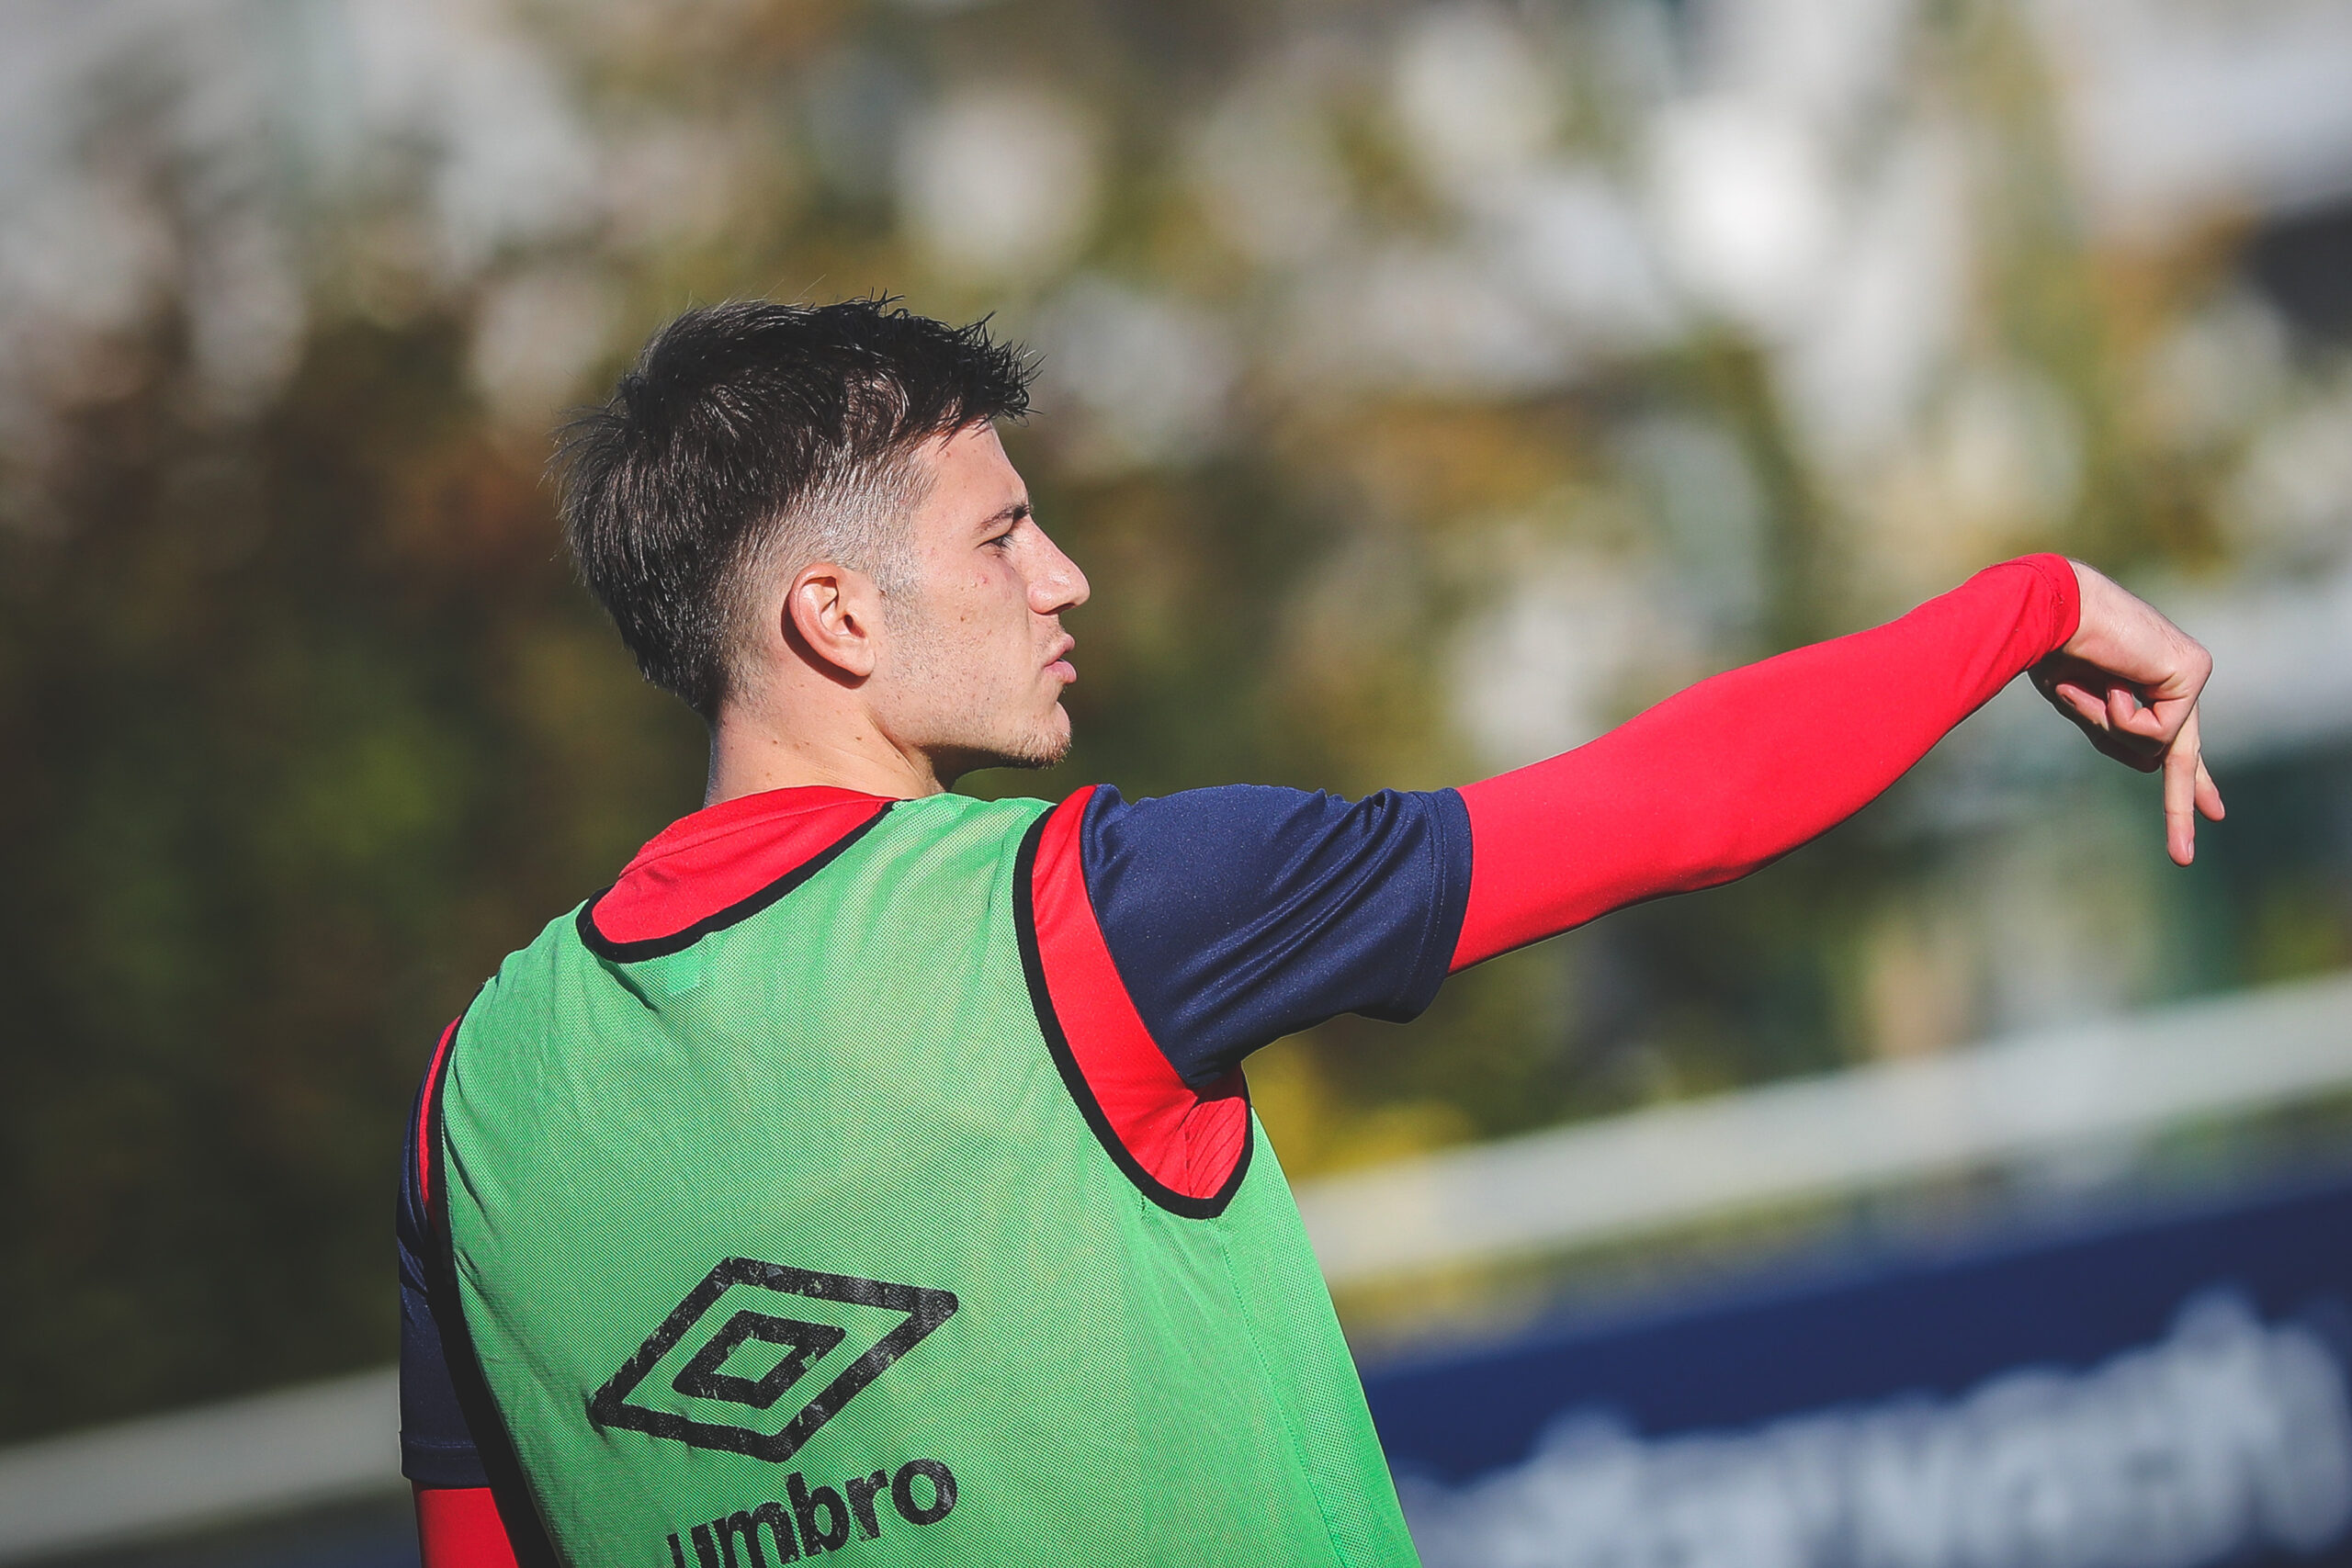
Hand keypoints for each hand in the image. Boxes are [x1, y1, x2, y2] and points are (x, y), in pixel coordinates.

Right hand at [2028, 560, 2223, 865]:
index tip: (2213, 811)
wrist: (2051, 607)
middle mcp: (2173, 681)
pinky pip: (2159, 730)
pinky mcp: (2193, 672)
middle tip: (2182, 856)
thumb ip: (2114, 733)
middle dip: (2181, 805)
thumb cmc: (2049, 646)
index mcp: (2144, 688)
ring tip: (2089, 688)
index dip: (2192, 782)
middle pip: (2182, 757)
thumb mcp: (2077, 704)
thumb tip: (2153, 763)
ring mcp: (2187, 675)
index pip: (2175, 742)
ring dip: (2109, 729)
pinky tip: (2111, 682)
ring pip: (2156, 747)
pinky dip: (2122, 717)